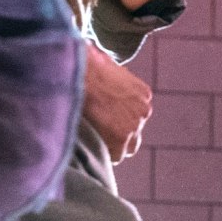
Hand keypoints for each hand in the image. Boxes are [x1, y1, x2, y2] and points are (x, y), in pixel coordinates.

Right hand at [82, 42, 152, 163]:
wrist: (77, 74)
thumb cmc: (84, 66)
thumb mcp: (106, 66)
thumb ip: (111, 77)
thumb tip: (98, 64)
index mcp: (143, 94)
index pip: (134, 115)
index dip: (117, 120)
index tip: (103, 120)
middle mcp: (144, 111)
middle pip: (133, 133)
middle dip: (118, 135)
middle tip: (97, 133)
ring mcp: (134, 126)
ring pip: (125, 148)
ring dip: (110, 146)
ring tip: (90, 140)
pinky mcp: (121, 139)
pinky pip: (113, 156)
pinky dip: (101, 153)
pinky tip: (88, 145)